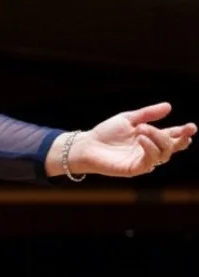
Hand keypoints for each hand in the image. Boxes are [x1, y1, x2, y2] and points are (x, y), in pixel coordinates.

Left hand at [59, 103, 194, 177]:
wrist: (88, 144)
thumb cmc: (106, 132)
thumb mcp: (129, 119)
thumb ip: (148, 114)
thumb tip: (169, 106)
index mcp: (150, 137)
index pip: (172, 136)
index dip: (183, 132)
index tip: (191, 127)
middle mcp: (149, 150)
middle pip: (172, 147)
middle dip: (181, 139)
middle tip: (186, 129)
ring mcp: (142, 161)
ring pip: (163, 154)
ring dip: (157, 139)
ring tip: (142, 129)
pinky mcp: (134, 169)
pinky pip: (149, 162)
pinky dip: (148, 148)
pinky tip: (140, 138)